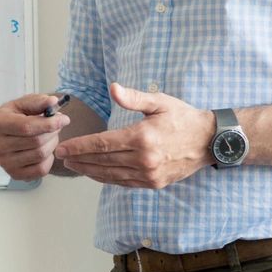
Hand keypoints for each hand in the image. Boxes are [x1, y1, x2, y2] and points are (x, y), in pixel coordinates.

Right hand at [0, 94, 70, 180]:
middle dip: (52, 132)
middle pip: (35, 142)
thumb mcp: (25, 103)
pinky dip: (48, 160)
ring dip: (52, 144)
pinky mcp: (14, 174)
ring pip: (40, 155)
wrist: (10, 134)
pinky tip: (45, 149)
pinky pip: (40, 170)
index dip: (49, 123)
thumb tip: (52, 102)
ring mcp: (4, 162)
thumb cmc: (18, 116)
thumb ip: (39, 101)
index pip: (26, 126)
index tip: (64, 119)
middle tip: (56, 126)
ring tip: (50, 136)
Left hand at [52, 83, 213, 188]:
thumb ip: (134, 97)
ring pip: (110, 175)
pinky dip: (106, 178)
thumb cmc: (183, 118)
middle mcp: (144, 159)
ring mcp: (149, 174)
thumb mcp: (160, 102)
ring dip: (89, 171)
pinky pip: (123, 183)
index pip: (102, 144)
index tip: (63, 147)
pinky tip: (95, 173)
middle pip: (102, 161)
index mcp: (142, 138)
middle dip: (79, 159)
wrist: (210, 141)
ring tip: (73, 166)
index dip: (79, 146)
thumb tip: (113, 88)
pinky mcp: (154, 183)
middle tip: (62, 157)